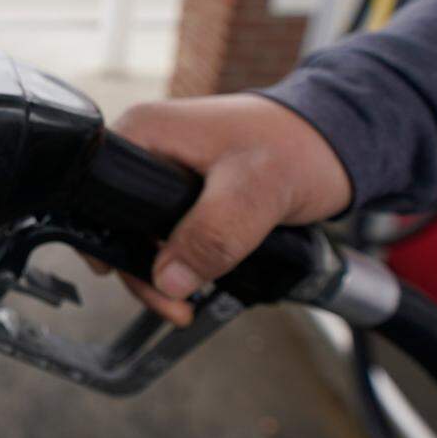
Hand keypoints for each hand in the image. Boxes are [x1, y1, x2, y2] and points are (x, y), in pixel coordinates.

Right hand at [97, 94, 351, 325]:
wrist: (338, 140)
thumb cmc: (299, 145)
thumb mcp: (254, 190)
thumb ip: (211, 233)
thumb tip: (167, 279)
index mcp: (144, 132)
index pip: (98, 194)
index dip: (110, 241)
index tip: (135, 279)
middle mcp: (146, 146)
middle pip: (116, 221)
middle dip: (140, 270)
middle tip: (173, 305)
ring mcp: (164, 167)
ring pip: (141, 232)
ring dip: (160, 271)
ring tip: (189, 301)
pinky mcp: (184, 187)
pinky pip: (166, 230)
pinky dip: (178, 259)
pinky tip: (198, 278)